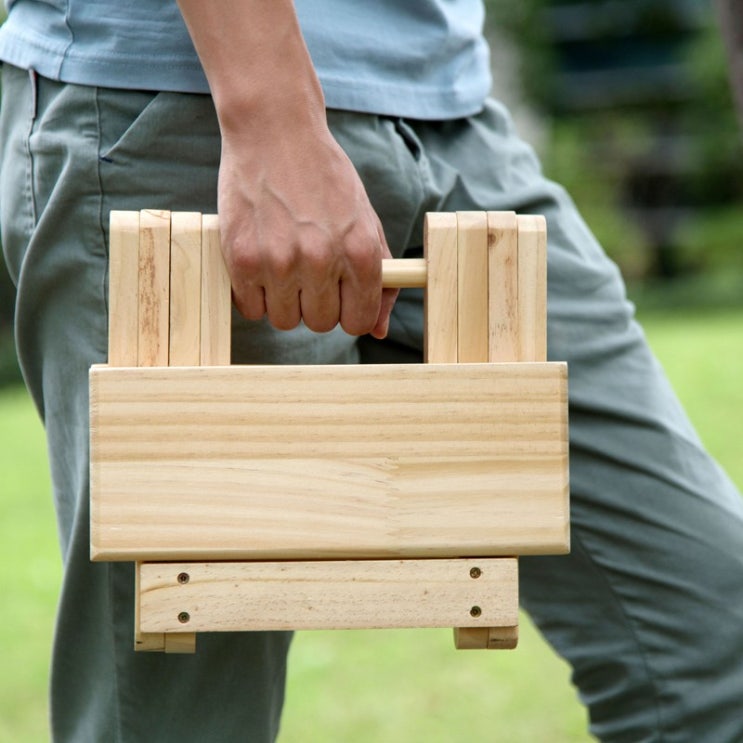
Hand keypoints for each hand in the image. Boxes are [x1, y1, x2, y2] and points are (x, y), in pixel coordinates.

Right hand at [218, 119, 397, 337]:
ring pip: (284, 321)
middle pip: (320, 324)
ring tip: (282, 264)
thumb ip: (380, 277)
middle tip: (306, 272)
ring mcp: (280, 261)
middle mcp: (322, 260)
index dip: (347, 313)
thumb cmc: (325, 179)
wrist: (275, 132)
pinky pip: (251, 309)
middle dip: (314, 304)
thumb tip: (379, 329)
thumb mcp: (365, 222)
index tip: (337, 298)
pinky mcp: (242, 258)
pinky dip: (254, 294)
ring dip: (283, 301)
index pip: (358, 321)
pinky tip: (260, 263)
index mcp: (360, 253)